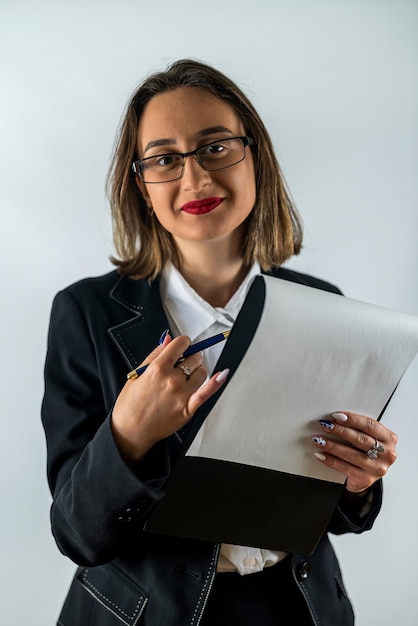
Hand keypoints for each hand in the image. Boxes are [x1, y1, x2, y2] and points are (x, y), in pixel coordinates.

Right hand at [111, 333, 228, 463]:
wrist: (130, 431)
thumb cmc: (130, 405)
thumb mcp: (137, 374)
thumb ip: (154, 354)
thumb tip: (167, 340)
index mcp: (158, 368)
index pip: (181, 344)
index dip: (183, 343)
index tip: (183, 346)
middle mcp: (172, 380)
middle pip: (194, 358)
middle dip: (190, 357)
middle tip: (184, 363)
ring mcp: (182, 394)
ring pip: (202, 372)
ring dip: (198, 371)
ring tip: (188, 376)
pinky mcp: (188, 409)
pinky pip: (207, 393)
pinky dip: (217, 382)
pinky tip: (223, 374)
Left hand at [312, 411, 397, 492]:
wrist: (366, 474)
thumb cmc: (367, 451)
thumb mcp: (369, 437)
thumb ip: (359, 428)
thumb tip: (336, 418)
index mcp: (389, 439)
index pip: (370, 425)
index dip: (353, 419)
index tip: (336, 416)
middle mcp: (387, 454)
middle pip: (360, 439)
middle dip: (340, 431)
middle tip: (325, 425)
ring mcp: (377, 469)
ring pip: (351, 454)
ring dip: (332, 446)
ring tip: (319, 440)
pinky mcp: (366, 480)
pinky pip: (345, 468)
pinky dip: (331, 460)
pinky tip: (321, 454)